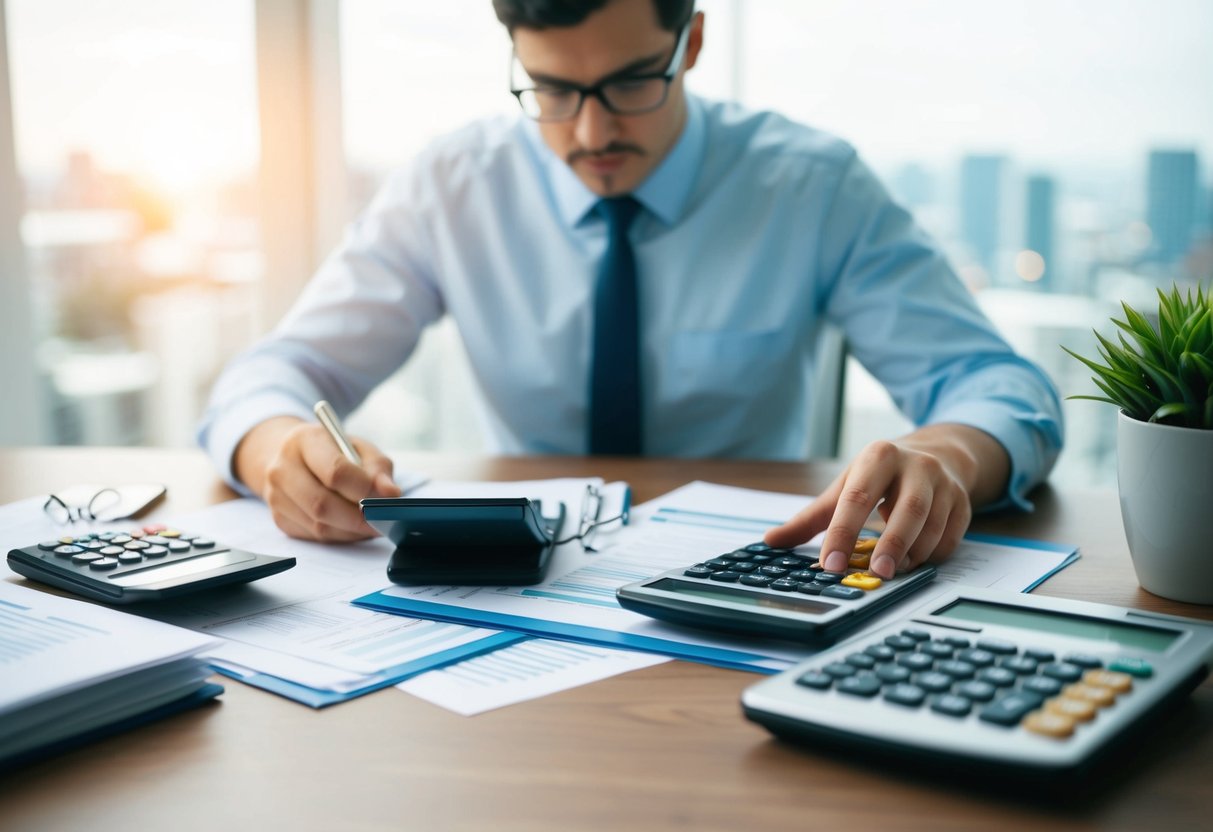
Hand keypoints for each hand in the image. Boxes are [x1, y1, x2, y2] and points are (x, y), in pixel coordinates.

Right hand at [234, 416, 401, 541]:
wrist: (288, 455)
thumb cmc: (330, 450)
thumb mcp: (358, 447)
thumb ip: (378, 468)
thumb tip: (391, 494)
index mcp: (305, 441)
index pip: (335, 471)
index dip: (364, 490)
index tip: (387, 499)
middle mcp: (283, 469)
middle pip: (322, 504)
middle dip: (359, 518)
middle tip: (383, 521)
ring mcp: (276, 496)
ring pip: (319, 526)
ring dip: (352, 531)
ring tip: (372, 525)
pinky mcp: (280, 518)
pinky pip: (314, 536)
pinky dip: (340, 536)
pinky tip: (353, 528)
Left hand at [763, 425, 1008, 578]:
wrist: (939, 455)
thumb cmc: (882, 475)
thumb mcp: (845, 486)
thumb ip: (810, 518)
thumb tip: (771, 541)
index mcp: (879, 457)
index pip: (857, 498)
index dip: (843, 533)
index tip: (830, 564)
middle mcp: (916, 466)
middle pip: (906, 511)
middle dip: (891, 545)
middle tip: (876, 573)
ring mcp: (944, 485)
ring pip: (931, 527)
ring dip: (911, 555)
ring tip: (891, 569)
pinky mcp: (963, 504)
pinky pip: (949, 538)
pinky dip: (931, 556)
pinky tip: (913, 561)